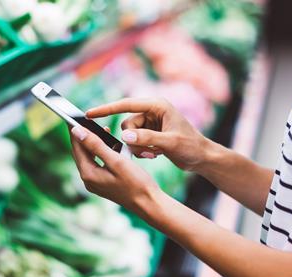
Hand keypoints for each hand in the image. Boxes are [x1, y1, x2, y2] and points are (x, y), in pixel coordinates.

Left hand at [69, 125, 159, 215]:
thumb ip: (96, 145)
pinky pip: (98, 164)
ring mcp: (96, 183)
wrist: (149, 203)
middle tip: (87, 120)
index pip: (77, 147)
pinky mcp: (104, 184)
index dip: (75, 130)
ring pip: (90, 158)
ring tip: (103, 131)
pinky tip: (111, 146)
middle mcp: (88, 180)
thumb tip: (76, 131)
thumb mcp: (116, 161)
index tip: (73, 116)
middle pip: (81, 152)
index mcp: (88, 174)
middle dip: (84, 136)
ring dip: (95, 144)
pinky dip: (102, 153)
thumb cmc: (136, 183)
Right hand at [86, 98, 211, 171]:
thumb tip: (124, 136)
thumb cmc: (191, 146)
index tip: (89, 113)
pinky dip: (141, 150)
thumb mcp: (169, 143)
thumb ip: (146, 138)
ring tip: (154, 154)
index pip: (126, 104)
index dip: (106, 109)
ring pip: (129, 134)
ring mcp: (151, 122)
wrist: (202, 158)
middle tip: (147, 151)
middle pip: (126, 124)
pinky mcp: (150, 133)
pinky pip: (135, 141)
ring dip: (137, 147)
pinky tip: (155, 155)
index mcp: (157, 106)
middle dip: (132, 140)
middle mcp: (152, 111)